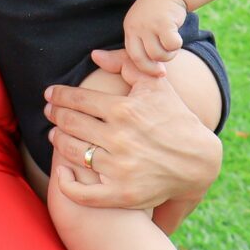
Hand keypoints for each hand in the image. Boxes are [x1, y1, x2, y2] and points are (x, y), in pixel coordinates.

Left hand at [44, 49, 221, 210]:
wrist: (199, 161)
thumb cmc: (175, 118)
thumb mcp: (155, 84)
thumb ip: (125, 63)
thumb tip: (95, 55)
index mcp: (124, 110)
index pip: (77, 100)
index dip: (59, 96)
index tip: (50, 95)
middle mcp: (119, 139)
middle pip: (70, 124)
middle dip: (55, 115)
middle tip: (50, 112)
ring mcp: (119, 168)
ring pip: (72, 152)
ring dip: (57, 141)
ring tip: (55, 135)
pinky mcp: (122, 194)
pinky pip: (82, 193)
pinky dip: (65, 183)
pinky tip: (61, 172)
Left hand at [122, 0, 187, 74]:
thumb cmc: (159, 11)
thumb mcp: (144, 24)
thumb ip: (142, 41)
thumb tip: (150, 68)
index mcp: (129, 28)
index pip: (132, 55)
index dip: (144, 67)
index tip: (157, 71)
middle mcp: (136, 27)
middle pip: (142, 59)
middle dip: (154, 68)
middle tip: (163, 69)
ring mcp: (149, 25)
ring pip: (158, 54)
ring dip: (168, 54)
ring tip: (172, 45)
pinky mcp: (164, 23)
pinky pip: (172, 45)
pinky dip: (177, 45)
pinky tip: (177, 36)